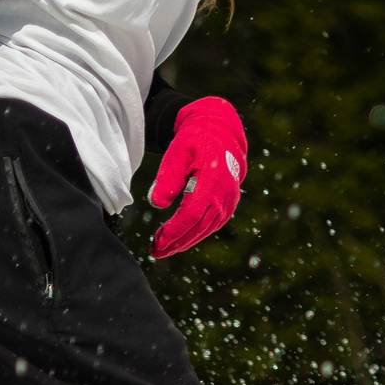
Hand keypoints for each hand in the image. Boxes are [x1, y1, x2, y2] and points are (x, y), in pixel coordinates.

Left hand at [149, 97, 246, 257]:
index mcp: (212, 182)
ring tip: (165, 249)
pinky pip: (213, 224)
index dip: (174, 231)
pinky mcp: (229, 203)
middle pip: (200, 227)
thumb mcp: (176, 154)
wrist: (220, 132)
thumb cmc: (195, 141)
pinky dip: (197, 233)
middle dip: (177, 242)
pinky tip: (181, 238)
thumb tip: (157, 204)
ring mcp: (229, 200)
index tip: (157, 241)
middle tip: (156, 252)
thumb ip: (167, 179)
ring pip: (207, 228)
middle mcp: (224, 195)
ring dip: (186, 241)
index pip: (191, 215)